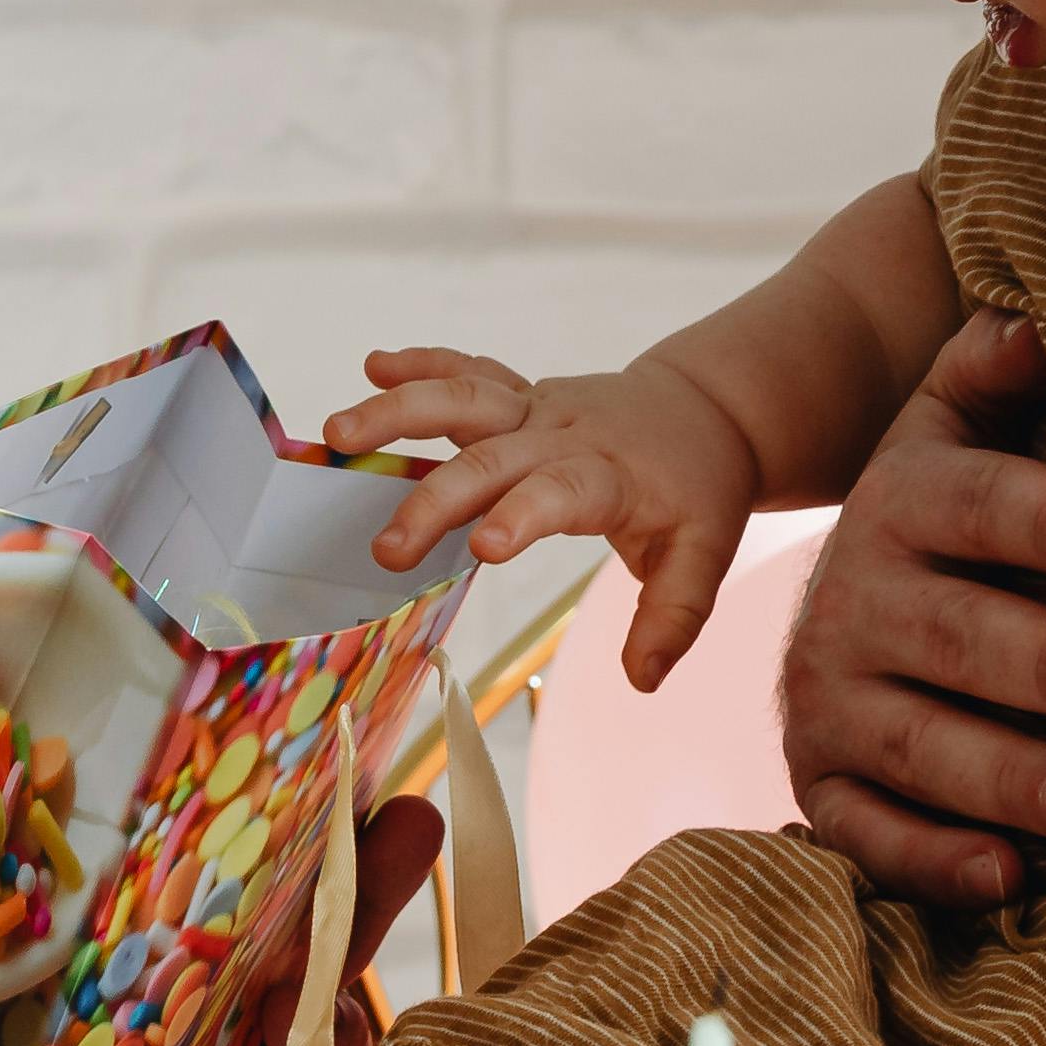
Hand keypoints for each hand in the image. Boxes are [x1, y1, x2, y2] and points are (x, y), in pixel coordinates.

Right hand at [333, 350, 767, 681]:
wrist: (706, 412)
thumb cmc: (699, 491)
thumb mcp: (705, 556)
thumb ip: (672, 617)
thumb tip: (641, 681)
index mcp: (608, 476)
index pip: (560, 491)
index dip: (522, 513)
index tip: (480, 546)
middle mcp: (565, 434)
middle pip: (491, 457)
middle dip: (436, 496)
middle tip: (386, 547)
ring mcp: (537, 408)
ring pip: (465, 398)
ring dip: (402, 409)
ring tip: (339, 431)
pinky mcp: (519, 396)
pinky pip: (468, 372)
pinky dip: (423, 364)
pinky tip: (374, 364)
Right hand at [774, 314, 1045, 907]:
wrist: (835, 600)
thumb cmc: (944, 522)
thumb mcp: (950, 432)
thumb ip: (986, 375)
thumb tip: (1029, 323)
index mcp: (901, 501)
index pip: (977, 503)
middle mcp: (853, 600)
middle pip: (961, 636)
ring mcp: (829, 697)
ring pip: (923, 743)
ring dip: (1015, 779)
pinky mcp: (820, 780)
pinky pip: (867, 830)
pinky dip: (934, 860)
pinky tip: (1007, 875)